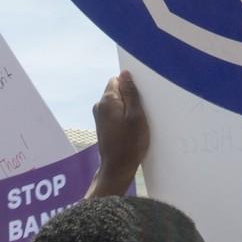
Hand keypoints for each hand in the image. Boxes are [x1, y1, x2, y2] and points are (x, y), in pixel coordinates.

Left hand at [89, 71, 147, 195]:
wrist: (117, 168)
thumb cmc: (130, 144)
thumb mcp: (136, 116)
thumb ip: (130, 93)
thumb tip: (125, 73)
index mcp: (107, 100)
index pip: (117, 79)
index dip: (130, 86)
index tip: (140, 97)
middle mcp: (99, 106)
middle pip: (116, 90)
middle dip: (129, 97)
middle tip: (141, 111)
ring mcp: (99, 116)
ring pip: (116, 102)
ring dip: (127, 108)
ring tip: (137, 122)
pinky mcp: (102, 125)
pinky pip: (114, 113)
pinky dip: (123, 116)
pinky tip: (131, 127)